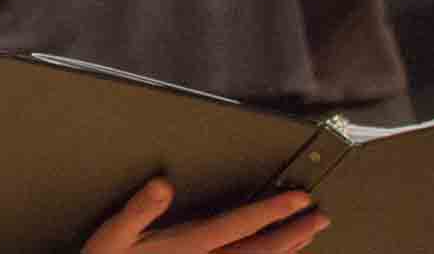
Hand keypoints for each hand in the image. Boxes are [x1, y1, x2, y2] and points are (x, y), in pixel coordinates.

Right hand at [79, 180, 320, 253]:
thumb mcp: (113, 235)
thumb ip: (138, 210)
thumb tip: (163, 185)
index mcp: (189, 246)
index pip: (239, 225)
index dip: (272, 211)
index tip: (298, 199)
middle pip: (262, 249)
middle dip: (294, 231)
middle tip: (321, 216)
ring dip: (289, 249)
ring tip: (309, 235)